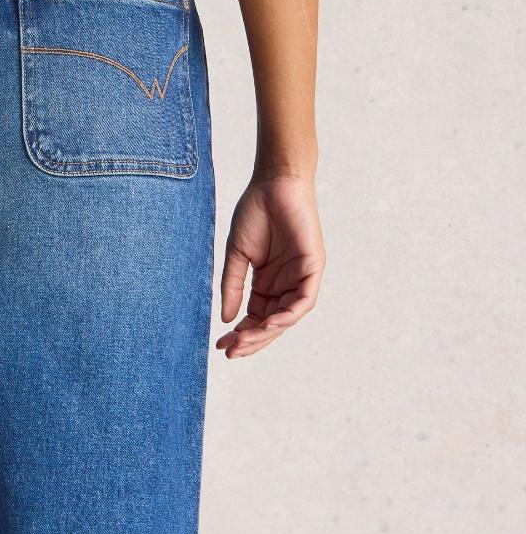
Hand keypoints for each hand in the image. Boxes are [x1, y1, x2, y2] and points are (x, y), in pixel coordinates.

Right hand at [216, 176, 324, 358]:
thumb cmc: (255, 212)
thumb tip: (225, 319)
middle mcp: (285, 284)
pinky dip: (288, 316)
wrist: (273, 183)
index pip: (255, 318)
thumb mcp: (237, 257)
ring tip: (244, 341)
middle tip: (230, 351)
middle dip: (251, 339)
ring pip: (287, 318)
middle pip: (271, 324)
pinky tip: (268, 324)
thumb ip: (232, 288)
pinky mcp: (313, 267)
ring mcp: (300, 277)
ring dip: (266, 333)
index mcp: (267, 282)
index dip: (240, 333)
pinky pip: (303, 301)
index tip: (220, 344)